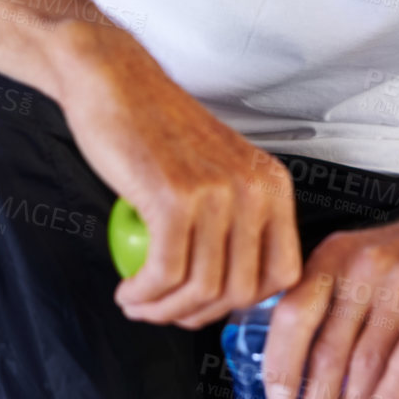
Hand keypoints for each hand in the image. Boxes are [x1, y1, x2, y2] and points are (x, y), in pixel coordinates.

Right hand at [55, 24, 301, 327]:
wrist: (116, 81)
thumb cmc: (156, 127)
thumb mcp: (218, 171)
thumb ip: (234, 220)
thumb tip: (231, 290)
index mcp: (271, 184)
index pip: (282, 274)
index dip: (242, 303)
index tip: (207, 305)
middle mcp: (253, 189)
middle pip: (240, 291)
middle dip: (198, 316)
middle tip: (163, 310)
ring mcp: (216, 193)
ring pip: (202, 289)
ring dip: (164, 310)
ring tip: (138, 302)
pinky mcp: (174, 198)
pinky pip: (165, 273)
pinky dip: (144, 294)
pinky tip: (129, 290)